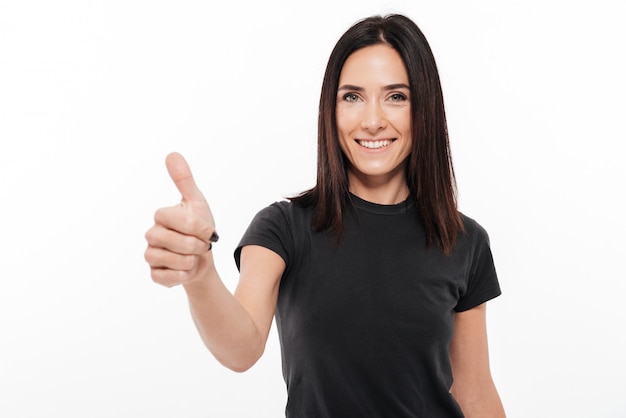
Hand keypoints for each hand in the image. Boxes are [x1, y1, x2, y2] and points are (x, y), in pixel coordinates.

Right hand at [144, 152, 217, 286]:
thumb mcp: (196, 202)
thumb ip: (184, 180)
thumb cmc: (199, 229)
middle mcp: (151, 234)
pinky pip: (170, 277)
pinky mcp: (154, 274)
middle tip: (200, 245)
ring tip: (192, 256)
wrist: (202, 259)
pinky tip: (185, 269)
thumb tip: (172, 154)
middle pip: (181, 242)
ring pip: (177, 260)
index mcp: (161, 215)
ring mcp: (150, 255)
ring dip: (193, 260)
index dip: (201, 228)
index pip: (184, 221)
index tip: (208, 231)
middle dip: (199, 246)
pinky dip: (184, 275)